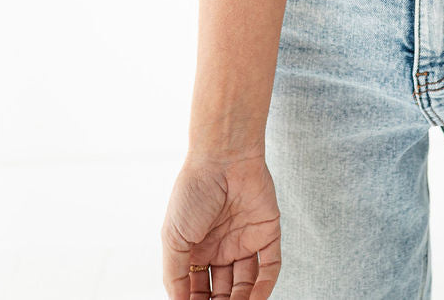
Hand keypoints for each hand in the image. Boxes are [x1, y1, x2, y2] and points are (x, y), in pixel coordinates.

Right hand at [161, 150, 279, 297]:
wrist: (222, 157)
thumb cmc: (194, 190)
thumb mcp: (173, 237)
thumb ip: (175, 274)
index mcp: (197, 248)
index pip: (197, 288)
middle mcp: (221, 246)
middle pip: (223, 290)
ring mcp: (245, 240)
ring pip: (246, 283)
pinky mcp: (267, 232)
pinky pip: (269, 266)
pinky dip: (264, 288)